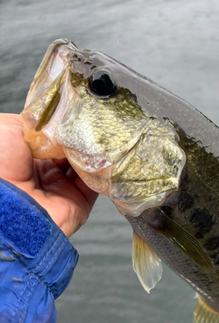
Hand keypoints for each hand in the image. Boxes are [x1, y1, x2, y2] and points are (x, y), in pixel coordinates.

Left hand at [0, 113, 97, 237]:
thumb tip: (62, 122)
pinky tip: (102, 158)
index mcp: (28, 157)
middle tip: (89, 127)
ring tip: (96, 140)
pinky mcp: (79, 204)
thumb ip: (37, 122)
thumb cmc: (1, 167)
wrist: (7, 204)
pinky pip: (96, 185)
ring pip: (87, 167)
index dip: (66, 127)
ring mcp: (63, 190)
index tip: (76, 115)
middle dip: (82, 139)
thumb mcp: (9, 128)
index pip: (55, 139)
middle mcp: (46, 175)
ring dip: (93, 154)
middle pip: (74, 152)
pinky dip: (102, 172)